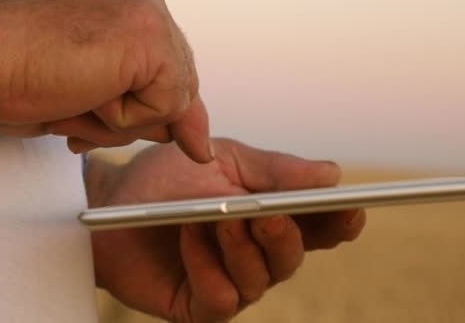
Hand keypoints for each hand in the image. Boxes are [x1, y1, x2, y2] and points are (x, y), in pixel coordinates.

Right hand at [0, 0, 210, 160]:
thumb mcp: (98, 95)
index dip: (161, 107)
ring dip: (121, 120)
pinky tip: (82, 89)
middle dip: (137, 117)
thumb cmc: (18, 70)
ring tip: (70, 92)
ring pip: (173, 102)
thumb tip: (197, 140)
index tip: (160, 128)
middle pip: (178, 86)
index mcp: (130, 1)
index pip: (171, 67)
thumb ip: (150, 108)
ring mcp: (151, 14)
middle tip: (80, 101)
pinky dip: (121, 120)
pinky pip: (165, 108)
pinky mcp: (151, 38)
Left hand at [88, 138, 365, 322]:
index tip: (352, 210)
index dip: (339, 223)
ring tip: (221, 218)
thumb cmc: (169, 177)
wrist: (112, 198)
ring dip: (243, 247)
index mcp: (269, 218)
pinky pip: (221, 297)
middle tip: (271, 214)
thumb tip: (332, 174)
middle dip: (285, 236)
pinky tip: (189, 236)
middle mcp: (254, 255)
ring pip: (260, 280)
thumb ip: (275, 170)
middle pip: (292, 258)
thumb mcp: (224, 160)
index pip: (317, 229)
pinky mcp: (198, 305)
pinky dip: (207, 265)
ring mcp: (228, 282)